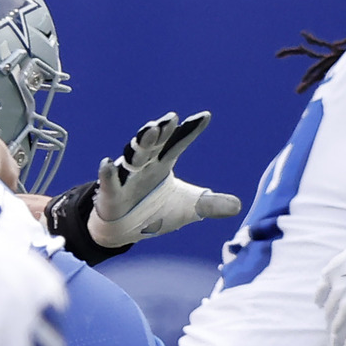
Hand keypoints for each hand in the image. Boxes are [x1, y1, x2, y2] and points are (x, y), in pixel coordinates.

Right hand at [83, 111, 239, 249]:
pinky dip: (107, 172)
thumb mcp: (188, 208)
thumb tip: (238, 206)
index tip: (205, 116)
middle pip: (155, 144)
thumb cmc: (155, 211)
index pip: (178, 143)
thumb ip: (210, 205)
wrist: (124, 229)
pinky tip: (107, 162)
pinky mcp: (110, 193)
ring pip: (133, 157)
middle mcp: (144, 165)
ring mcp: (126, 177)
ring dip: (141, 143)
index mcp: (162, 164)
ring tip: (150, 130)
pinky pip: (109, 181)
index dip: (190, 130)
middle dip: (162, 131)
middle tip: (171, 118)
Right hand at [319, 222, 345, 345]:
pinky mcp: (333, 273)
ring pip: (329, 311)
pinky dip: (320, 297)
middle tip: (337, 343)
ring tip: (332, 323)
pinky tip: (321, 302)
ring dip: (330, 319)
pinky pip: (321, 289)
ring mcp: (338, 290)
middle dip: (336, 339)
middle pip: (337, 329)